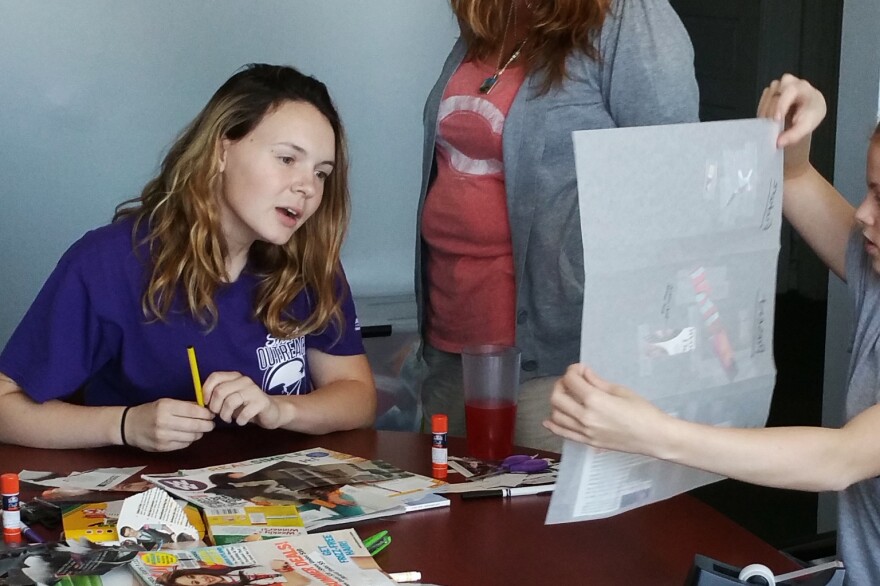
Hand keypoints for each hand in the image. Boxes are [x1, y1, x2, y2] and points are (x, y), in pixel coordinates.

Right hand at [124, 399, 214, 451]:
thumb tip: (205, 408)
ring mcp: (163, 437)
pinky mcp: (162, 448)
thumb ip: (185, 405)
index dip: (206, 414)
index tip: (211, 414)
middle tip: (210, 423)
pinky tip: (188, 435)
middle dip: (207, 425)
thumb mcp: (165, 402)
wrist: (129, 426)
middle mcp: (164, 422)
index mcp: (166, 407)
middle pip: (195, 426)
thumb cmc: (150, 411)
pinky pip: (184, 444)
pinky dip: (189, 440)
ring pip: (192, 437)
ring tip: (199, 429)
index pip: (194, 411)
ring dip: (199, 433)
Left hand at [203, 371, 280, 427]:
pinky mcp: (262, 402)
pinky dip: (239, 420)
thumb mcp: (230, 398)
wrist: (272, 412)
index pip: (215, 377)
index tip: (206, 403)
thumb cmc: (246, 405)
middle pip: (220, 391)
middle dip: (215, 407)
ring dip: (225, 415)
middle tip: (218, 414)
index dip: (206, 390)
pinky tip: (241, 421)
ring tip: (228, 419)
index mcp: (235, 376)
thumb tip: (201, 401)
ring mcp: (254, 390)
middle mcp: (244, 380)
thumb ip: (217, 396)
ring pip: (230, 402)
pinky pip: (244, 413)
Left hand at [543, 364, 667, 455]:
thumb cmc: (643, 411)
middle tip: (572, 381)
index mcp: (594, 400)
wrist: (654, 437)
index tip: (580, 369)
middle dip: (561, 384)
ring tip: (567, 397)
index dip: (573, 370)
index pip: (571, 380)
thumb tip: (583, 373)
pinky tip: (549, 419)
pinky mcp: (588, 442)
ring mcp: (584, 432)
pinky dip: (553, 425)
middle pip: (557, 397)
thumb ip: (597, 382)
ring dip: (557, 402)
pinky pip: (563, 433)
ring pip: (556, 415)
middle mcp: (585, 416)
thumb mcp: (620, 391)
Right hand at [757, 74, 826, 178]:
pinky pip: (761, 101)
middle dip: (772, 112)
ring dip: (765, 113)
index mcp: (802, 87)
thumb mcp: (807, 126)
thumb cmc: (809, 115)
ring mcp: (777, 85)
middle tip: (771, 128)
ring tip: (769, 125)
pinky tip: (767, 120)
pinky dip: (762, 112)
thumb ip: (794, 135)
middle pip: (775, 95)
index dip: (781, 105)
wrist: (807, 109)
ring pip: (766, 98)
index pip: (790, 91)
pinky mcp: (769, 91)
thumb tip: (778, 142)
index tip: (776, 120)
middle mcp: (788, 82)